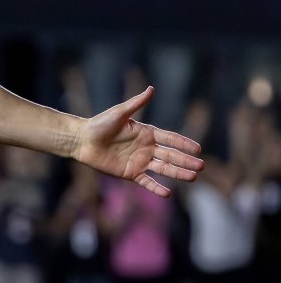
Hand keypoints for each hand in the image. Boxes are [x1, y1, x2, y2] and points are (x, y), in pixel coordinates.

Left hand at [75, 87, 203, 197]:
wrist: (82, 140)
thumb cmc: (99, 124)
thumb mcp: (119, 113)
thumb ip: (136, 103)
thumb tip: (151, 89)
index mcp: (147, 133)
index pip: (170, 138)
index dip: (184, 143)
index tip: (198, 149)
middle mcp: (146, 148)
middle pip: (170, 155)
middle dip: (186, 161)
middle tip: (201, 166)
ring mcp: (139, 161)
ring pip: (163, 169)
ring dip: (177, 173)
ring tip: (193, 177)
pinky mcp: (129, 173)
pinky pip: (146, 181)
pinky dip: (156, 187)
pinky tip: (168, 193)